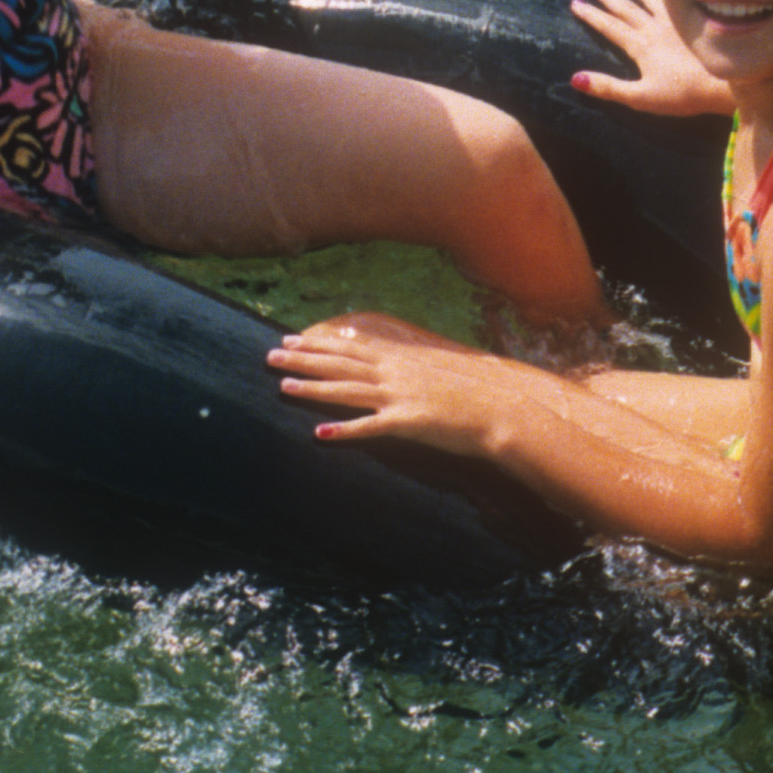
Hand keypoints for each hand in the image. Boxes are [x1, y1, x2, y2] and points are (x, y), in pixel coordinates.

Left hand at [271, 311, 513, 458]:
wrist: (503, 407)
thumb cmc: (473, 392)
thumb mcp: (436, 371)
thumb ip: (410, 369)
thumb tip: (390, 369)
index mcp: (400, 359)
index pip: (349, 347)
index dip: (317, 343)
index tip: (291, 338)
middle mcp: (395, 373)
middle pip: (339, 364)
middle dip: (303, 360)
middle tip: (270, 355)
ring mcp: (400, 396)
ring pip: (346, 390)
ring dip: (312, 389)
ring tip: (281, 387)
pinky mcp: (409, 423)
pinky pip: (371, 428)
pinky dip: (345, 430)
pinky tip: (320, 433)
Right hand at [568, 0, 731, 116]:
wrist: (723, 83)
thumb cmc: (681, 94)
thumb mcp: (640, 97)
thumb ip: (609, 88)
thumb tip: (575, 78)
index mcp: (640, 46)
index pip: (609, 27)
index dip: (591, 15)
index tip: (576, 3)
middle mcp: (654, 29)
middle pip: (627, 9)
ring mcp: (675, 25)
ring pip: (651, 3)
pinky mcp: (692, 26)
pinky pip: (673, 6)